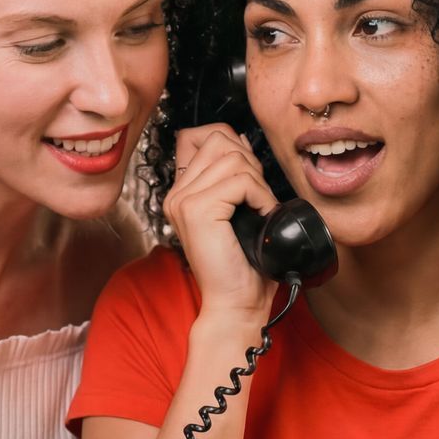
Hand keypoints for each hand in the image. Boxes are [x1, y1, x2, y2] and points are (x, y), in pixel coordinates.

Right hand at [167, 123, 276, 322]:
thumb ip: (234, 175)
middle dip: (249, 161)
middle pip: (219, 139)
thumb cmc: (242, 264)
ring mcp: (183, 201)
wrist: (236, 303)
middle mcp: (176, 194)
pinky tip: (262, 215)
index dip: (232, 143)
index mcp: (182, 192)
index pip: (201, 136)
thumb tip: (241, 140)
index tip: (250, 175)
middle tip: (259, 196)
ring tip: (261, 209)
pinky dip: (261, 195)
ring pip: (232, 158)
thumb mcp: (238, 209)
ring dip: (258, 182)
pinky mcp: (197, 210)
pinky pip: (240, 181)